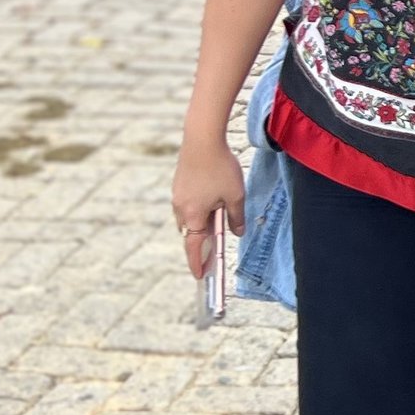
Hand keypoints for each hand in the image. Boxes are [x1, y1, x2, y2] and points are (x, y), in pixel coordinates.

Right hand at [170, 138, 245, 280]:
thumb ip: (236, 218)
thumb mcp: (236, 196)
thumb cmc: (220, 168)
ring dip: (199, 224)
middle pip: (189, 233)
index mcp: (193, 215)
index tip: (200, 276)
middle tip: (212, 252)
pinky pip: (187, 205)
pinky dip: (197, 210)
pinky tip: (211, 200)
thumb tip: (237, 233)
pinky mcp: (179, 184)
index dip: (197, 263)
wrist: (202, 138)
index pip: (193, 247)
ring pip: (187, 218)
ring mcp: (177, 195)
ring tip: (216, 222)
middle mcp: (180, 208)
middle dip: (200, 243)